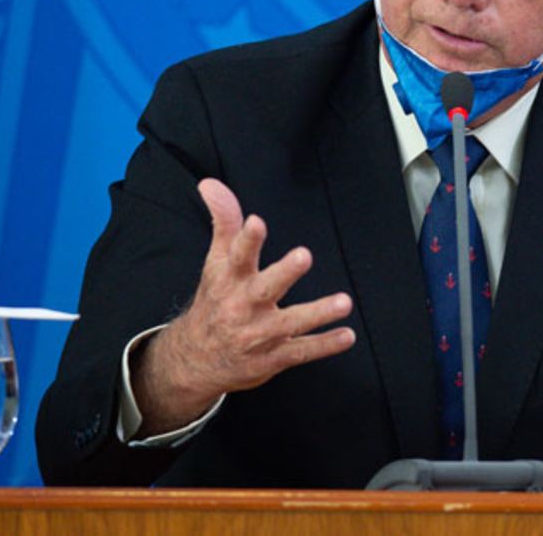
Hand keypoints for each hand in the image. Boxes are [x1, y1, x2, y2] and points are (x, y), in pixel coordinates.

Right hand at [131, 178, 355, 434]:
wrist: (195, 359)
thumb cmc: (215, 300)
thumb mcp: (216, 261)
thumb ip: (223, 221)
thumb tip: (211, 183)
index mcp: (229, 280)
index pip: (237, 256)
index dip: (247, 240)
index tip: (257, 222)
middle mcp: (242, 306)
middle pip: (264, 288)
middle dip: (284, 273)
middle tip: (304, 255)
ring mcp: (258, 334)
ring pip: (290, 323)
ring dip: (318, 313)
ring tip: (345, 302)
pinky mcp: (272, 357)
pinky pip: (301, 351)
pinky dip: (324, 345)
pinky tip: (347, 336)